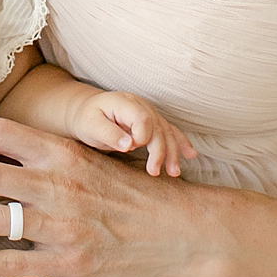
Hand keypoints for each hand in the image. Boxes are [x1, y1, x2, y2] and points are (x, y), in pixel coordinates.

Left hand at [0, 116, 212, 276]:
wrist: (175, 231)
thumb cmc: (130, 195)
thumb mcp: (92, 162)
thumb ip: (53, 159)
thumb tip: (3, 156)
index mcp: (64, 155)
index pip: (1, 133)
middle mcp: (58, 186)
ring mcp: (60, 227)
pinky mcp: (64, 264)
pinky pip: (6, 262)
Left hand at [65, 88, 195, 176]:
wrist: (86, 111)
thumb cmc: (87, 119)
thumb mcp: (91, 125)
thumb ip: (109, 133)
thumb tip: (129, 144)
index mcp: (125, 103)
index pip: (143, 119)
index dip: (142, 136)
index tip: (131, 149)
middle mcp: (141, 106)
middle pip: (158, 127)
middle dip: (160, 151)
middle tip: (154, 172)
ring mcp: (149, 113)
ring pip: (167, 131)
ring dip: (173, 152)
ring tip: (174, 172)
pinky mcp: (152, 123)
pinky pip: (170, 131)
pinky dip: (181, 142)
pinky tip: (190, 154)